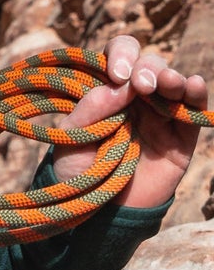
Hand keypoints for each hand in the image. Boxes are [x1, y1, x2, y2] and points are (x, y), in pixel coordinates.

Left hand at [52, 33, 207, 208]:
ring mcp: (160, 116)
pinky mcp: (181, 137)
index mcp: (108, 91)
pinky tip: (194, 85)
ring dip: (173, 77)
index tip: (116, 73)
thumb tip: (117, 85)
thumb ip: (89, 112)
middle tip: (139, 86)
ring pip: (174, 83)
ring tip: (167, 83)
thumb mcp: (71, 141)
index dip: (121, 55)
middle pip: (149, 65)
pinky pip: (194, 111)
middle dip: (147, 69)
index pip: (119, 56)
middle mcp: (136, 98)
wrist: (99, 215)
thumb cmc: (79, 175)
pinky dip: (197, 94)